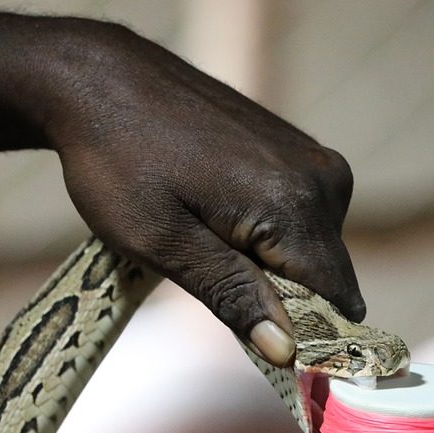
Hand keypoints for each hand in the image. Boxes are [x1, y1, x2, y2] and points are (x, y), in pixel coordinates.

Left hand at [45, 23, 364, 363]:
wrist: (100, 81)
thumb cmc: (118, 162)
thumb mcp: (162, 242)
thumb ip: (232, 295)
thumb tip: (288, 351)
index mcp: (294, 205)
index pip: (333, 301)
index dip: (305, 338)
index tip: (259, 351)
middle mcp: (322, 180)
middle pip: (327, 279)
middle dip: (283, 300)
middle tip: (210, 282)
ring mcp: (315, 161)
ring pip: (315, 252)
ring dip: (272, 268)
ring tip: (208, 240)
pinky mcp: (301, 151)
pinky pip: (305, 221)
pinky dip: (270, 238)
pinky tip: (218, 217)